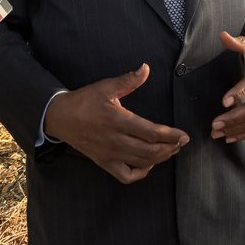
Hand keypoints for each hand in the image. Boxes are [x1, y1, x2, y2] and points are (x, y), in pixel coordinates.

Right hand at [44, 64, 188, 183]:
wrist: (60, 118)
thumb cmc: (84, 101)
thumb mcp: (105, 87)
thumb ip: (128, 80)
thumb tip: (146, 68)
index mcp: (117, 120)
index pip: (150, 132)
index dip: (170, 135)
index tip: (184, 135)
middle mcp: (115, 140)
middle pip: (150, 151)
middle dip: (170, 148)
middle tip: (181, 142)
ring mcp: (110, 154)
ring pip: (142, 162)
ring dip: (160, 158)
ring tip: (171, 150)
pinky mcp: (105, 163)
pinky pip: (126, 176)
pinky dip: (141, 173)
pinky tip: (148, 164)